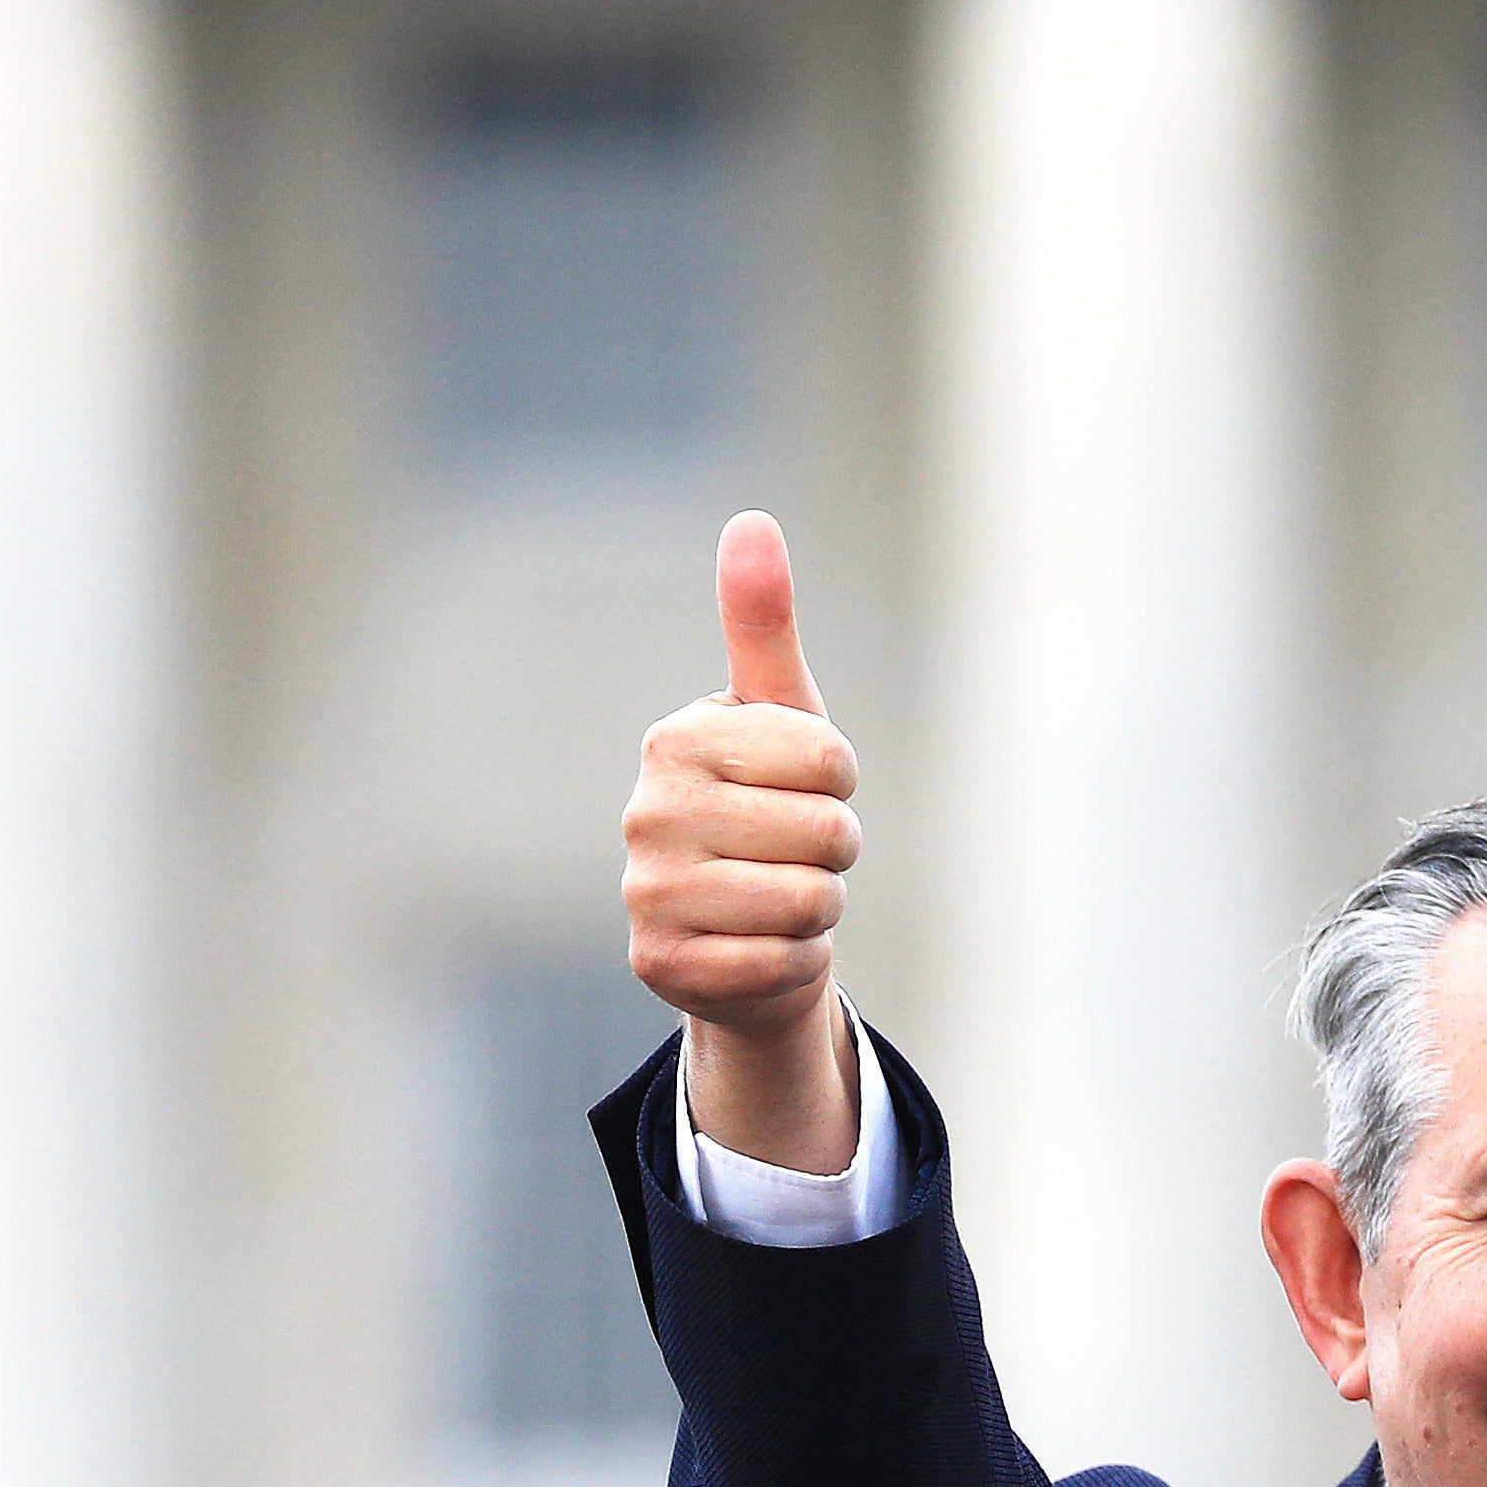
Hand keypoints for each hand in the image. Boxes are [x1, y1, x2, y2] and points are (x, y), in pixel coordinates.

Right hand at [624, 510, 863, 1172]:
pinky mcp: (660, 965)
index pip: (831, 759)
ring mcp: (646, 892)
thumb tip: (750, 520)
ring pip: (813, 901)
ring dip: (818, 908)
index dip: (840, 781)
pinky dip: (793, 962)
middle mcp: (646, 811)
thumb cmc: (767, 806)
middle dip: (834, 850)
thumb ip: (762, 623)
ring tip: (776, 896)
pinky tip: (757, 946)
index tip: (802, 787)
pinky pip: (785, 963)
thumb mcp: (777, 715)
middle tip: (790, 852)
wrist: (737, 929)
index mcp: (678, 739)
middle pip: (829, 834)